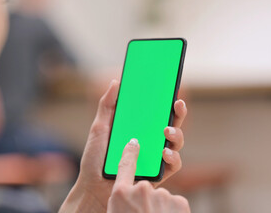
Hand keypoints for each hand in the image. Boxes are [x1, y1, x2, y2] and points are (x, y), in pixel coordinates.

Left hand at [60, 80, 187, 211]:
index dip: (165, 99)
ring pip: (176, 142)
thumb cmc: (95, 159)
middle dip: (178, 112)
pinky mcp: (158, 174)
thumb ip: (107, 106)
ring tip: (166, 130)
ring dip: (176, 134)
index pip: (156, 111)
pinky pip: (174, 164)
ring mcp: (155, 157)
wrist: (92, 187)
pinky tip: (164, 153)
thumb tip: (116, 82)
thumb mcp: (99, 128)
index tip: (170, 86)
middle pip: (171, 123)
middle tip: (177, 104)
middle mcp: (150, 141)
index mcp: (138, 128)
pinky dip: (173, 157)